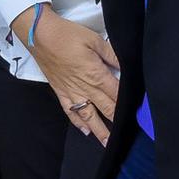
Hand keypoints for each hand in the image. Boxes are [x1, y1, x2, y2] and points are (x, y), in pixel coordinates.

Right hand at [25, 7, 120, 144]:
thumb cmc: (67, 35)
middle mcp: (85, 88)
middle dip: (117, 121)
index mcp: (96, 74)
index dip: (128, 103)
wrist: (39, 36)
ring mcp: (72, 92)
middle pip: (106, 108)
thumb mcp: (94, 40)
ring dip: (100, 130)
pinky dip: (78, 123)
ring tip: (108, 143)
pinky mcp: (60, 92)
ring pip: (89, 116)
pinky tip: (85, 131)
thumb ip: (112, 55)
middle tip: (128, 134)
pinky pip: (70, 112)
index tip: (138, 114)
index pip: (117, 94)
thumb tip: (126, 66)